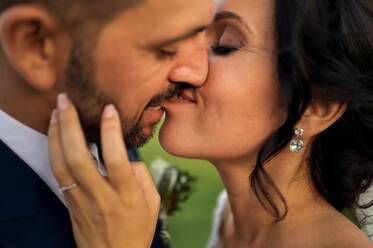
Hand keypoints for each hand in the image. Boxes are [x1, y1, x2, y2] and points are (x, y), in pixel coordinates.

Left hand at [48, 94, 159, 247]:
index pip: (116, 159)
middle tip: (65, 100)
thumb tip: (125, 156)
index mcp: (126, 196)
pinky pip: (58, 173)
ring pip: (62, 165)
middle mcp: (100, 196)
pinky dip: (54, 149)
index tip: (109, 108)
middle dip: (70, 126)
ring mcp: (81, 200)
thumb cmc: (137, 229)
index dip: (111, 131)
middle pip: (79, 158)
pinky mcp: (69, 202)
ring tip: (56, 110)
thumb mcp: (152, 203)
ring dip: (56, 134)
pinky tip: (54, 132)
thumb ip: (141, 175)